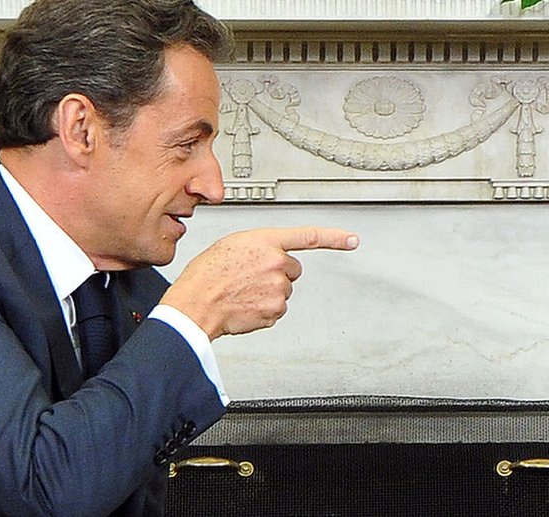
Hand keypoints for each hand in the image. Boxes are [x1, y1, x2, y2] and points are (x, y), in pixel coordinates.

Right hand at [160, 227, 358, 339]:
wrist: (195, 304)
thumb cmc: (207, 274)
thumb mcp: (232, 245)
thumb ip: (259, 246)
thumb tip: (270, 255)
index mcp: (266, 241)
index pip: (309, 236)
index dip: (335, 238)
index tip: (352, 240)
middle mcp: (277, 263)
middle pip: (292, 269)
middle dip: (276, 273)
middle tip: (250, 277)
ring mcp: (278, 288)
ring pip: (284, 291)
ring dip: (268, 292)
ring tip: (242, 291)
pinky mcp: (275, 310)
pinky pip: (276, 309)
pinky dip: (263, 309)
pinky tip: (244, 304)